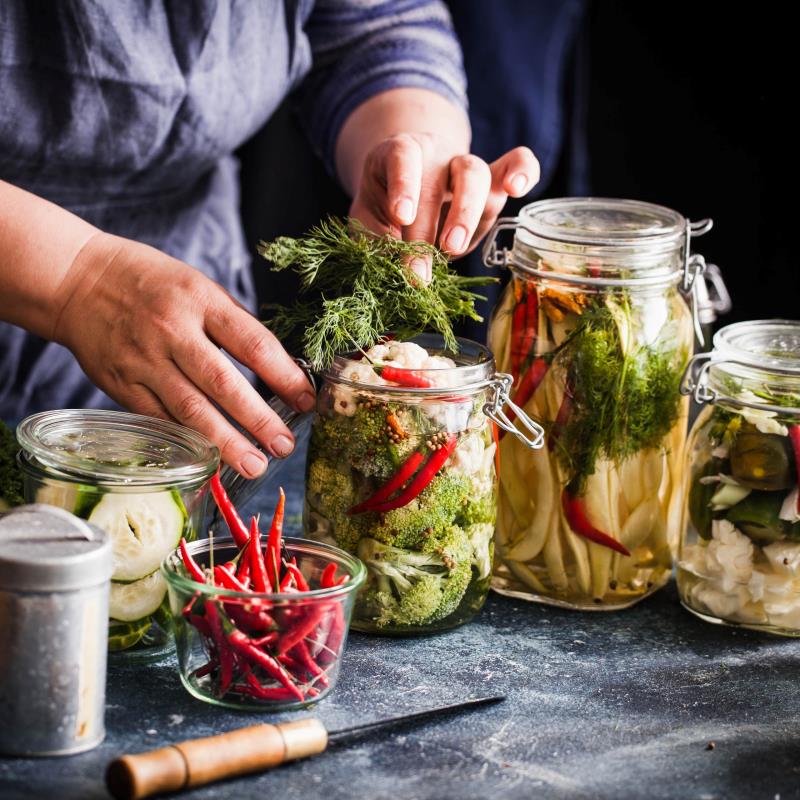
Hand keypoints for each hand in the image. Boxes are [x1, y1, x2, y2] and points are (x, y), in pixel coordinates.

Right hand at [53, 233, 315, 477]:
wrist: (77, 279)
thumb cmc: (151, 282)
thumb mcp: (198, 286)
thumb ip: (233, 324)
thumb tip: (277, 367)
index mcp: (200, 301)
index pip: (252, 344)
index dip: (284, 376)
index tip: (307, 401)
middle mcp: (173, 331)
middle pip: (223, 383)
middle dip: (258, 420)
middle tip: (284, 446)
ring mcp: (145, 361)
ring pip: (190, 410)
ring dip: (226, 443)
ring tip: (254, 466)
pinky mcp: (122, 385)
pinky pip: (160, 419)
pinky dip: (187, 442)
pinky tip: (210, 459)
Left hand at [350, 133, 539, 280]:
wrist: (409, 190)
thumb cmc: (385, 205)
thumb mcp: (368, 219)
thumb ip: (375, 239)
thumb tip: (390, 270)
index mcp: (398, 154)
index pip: (402, 157)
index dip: (404, 185)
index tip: (401, 216)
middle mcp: (435, 154)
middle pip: (440, 177)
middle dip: (430, 226)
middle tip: (421, 268)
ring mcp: (466, 166)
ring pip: (476, 174)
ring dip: (466, 214)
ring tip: (453, 248)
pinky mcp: (493, 182)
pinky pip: (517, 163)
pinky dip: (524, 170)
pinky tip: (520, 188)